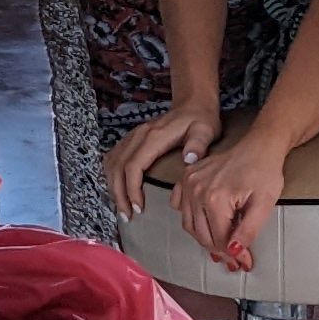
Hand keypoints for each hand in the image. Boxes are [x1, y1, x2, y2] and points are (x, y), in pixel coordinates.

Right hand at [105, 97, 220, 214]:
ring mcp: (133, 136)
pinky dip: (112, 175)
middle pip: (118, 167)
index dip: (132, 189)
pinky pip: (113, 157)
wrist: (193, 104)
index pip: (133, 166)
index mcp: (154, 137)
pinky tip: (118, 189)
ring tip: (122, 207)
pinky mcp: (132, 139)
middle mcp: (139, 135)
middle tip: (127, 215)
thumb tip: (189, 159)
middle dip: (119, 194)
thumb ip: (198, 144)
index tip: (139, 208)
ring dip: (112, 186)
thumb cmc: (200, 120)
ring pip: (112, 163)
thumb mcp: (206, 130)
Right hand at [175, 129, 289, 274]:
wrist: (260, 145)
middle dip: (219, 251)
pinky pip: (178, 204)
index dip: (233, 255)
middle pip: (202, 235)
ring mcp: (189, 182)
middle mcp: (196, 190)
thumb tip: (234, 252)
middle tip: (235, 261)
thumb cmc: (265, 172)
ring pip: (189, 224)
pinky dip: (189, 217)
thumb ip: (248, 231)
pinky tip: (202, 222)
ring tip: (221, 247)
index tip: (245, 263)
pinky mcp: (187, 176)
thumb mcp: (264, 204)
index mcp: (215, 198)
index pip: (219, 239)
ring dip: (204, 238)